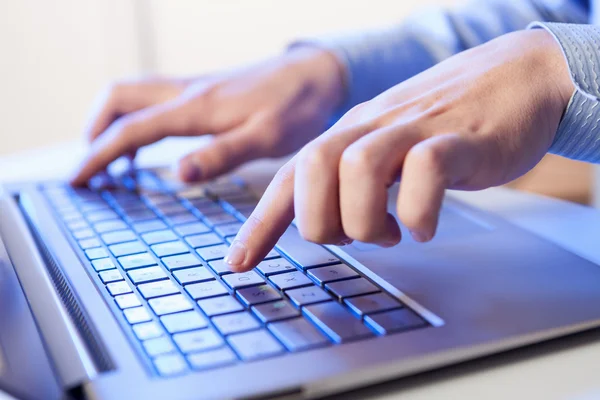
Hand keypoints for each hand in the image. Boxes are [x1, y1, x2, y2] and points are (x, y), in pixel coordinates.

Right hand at [70, 47, 343, 184]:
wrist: (318, 74)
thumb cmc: (298, 108)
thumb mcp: (266, 138)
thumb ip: (221, 155)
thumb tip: (178, 175)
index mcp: (196, 108)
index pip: (131, 131)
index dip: (98, 155)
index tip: (78, 179)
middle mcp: (187, 92)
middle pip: (119, 98)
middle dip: (94, 130)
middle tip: (89, 166)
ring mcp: (195, 87)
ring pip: (134, 93)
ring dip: (112, 121)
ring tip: (109, 157)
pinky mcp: (206, 89)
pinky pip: (155, 98)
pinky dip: (137, 118)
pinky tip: (150, 142)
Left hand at [225, 29, 574, 271]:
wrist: (519, 76)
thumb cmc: (448, 124)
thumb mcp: (390, 149)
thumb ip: (357, 181)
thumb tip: (332, 225)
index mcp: (350, 134)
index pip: (290, 177)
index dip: (260, 223)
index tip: (237, 262)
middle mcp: (372, 127)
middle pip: (311, 168)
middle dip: (320, 220)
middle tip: (352, 236)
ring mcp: (414, 129)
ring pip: (358, 168)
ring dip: (366, 220)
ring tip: (390, 232)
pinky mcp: (459, 138)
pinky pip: (425, 170)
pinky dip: (418, 210)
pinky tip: (425, 226)